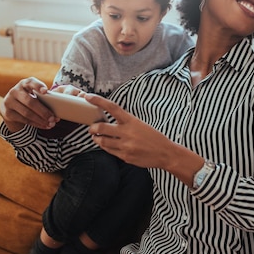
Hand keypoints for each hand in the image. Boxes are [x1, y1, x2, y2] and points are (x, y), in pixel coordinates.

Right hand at [0, 77, 58, 131]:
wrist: (11, 105)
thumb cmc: (29, 97)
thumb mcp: (33, 93)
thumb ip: (42, 96)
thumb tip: (58, 108)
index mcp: (24, 83)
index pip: (31, 82)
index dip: (38, 86)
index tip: (46, 91)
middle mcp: (15, 91)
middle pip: (30, 102)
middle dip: (43, 111)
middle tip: (53, 118)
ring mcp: (9, 102)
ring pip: (27, 113)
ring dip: (40, 120)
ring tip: (51, 124)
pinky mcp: (7, 113)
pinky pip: (24, 120)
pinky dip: (36, 124)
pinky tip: (44, 126)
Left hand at [86, 94, 203, 184]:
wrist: (165, 153)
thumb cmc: (153, 137)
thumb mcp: (140, 124)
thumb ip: (125, 123)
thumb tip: (107, 122)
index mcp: (132, 121)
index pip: (112, 108)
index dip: (99, 101)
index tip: (88, 96)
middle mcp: (127, 133)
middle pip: (101, 128)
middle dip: (92, 128)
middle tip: (92, 128)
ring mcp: (125, 146)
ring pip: (102, 141)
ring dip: (96, 138)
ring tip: (97, 137)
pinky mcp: (124, 156)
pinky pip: (109, 151)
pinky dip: (105, 147)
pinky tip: (108, 145)